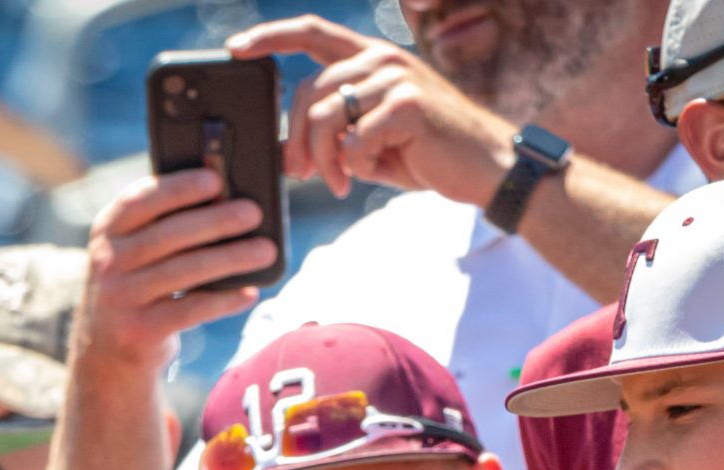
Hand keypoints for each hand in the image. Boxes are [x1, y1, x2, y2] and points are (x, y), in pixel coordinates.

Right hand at [76, 169, 274, 373]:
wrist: (106, 353)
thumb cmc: (137, 288)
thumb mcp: (134, 253)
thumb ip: (163, 226)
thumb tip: (226, 201)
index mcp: (108, 230)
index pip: (141, 199)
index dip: (179, 187)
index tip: (216, 179)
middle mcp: (108, 261)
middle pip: (169, 235)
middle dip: (216, 221)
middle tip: (253, 212)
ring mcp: (121, 298)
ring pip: (185, 271)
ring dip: (230, 259)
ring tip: (266, 251)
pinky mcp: (139, 331)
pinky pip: (190, 310)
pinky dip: (224, 300)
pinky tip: (249, 293)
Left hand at [229, 15, 514, 203]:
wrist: (486, 168)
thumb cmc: (427, 153)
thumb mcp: (371, 139)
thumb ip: (333, 132)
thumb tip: (287, 151)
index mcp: (371, 59)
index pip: (311, 33)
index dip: (270, 36)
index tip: (237, 48)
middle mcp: (381, 59)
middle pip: (308, 91)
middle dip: (298, 139)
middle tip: (304, 174)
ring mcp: (395, 78)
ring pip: (326, 118)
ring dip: (325, 160)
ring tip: (338, 183)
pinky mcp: (407, 105)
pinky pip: (354, 142)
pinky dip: (354, 167)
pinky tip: (371, 175)